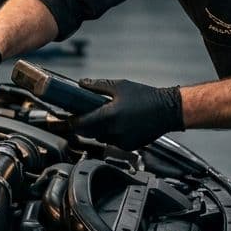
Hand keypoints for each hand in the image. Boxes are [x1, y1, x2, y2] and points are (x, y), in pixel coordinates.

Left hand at [69, 78, 183, 150]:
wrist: (168, 110)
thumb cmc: (146, 96)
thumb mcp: (120, 86)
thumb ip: (98, 86)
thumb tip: (81, 83)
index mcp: (109, 116)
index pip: (81, 124)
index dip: (69, 122)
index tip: (62, 120)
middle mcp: (114, 132)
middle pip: (88, 133)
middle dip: (82, 125)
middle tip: (78, 117)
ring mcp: (122, 141)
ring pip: (100, 137)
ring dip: (97, 129)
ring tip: (103, 116)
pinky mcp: (129, 146)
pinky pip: (112, 141)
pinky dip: (110, 134)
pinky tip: (117, 123)